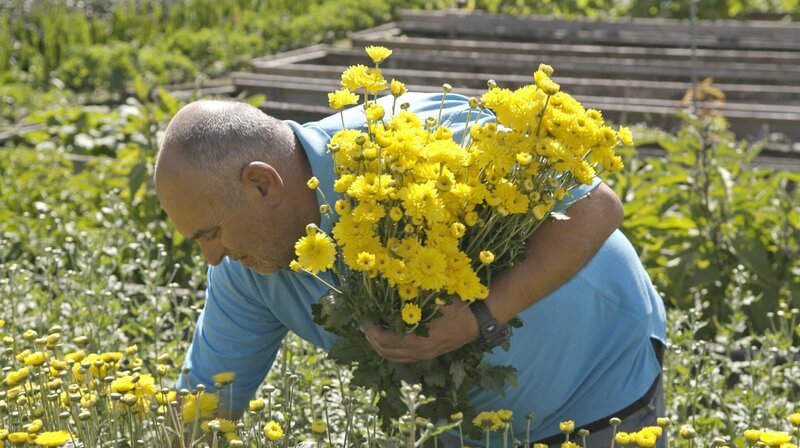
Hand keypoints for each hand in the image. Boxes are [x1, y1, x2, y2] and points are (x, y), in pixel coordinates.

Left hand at [362, 301, 479, 362]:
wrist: (478, 320)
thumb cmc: (456, 306)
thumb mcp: (432, 299)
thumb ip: (411, 298)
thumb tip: (388, 289)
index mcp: (419, 339)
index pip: (386, 341)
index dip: (372, 331)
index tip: (365, 319)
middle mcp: (419, 351)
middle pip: (386, 352)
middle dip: (372, 339)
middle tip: (364, 326)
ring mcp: (424, 355)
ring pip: (394, 358)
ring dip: (380, 347)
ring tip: (372, 333)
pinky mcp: (429, 354)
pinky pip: (404, 358)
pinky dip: (391, 351)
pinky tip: (388, 339)